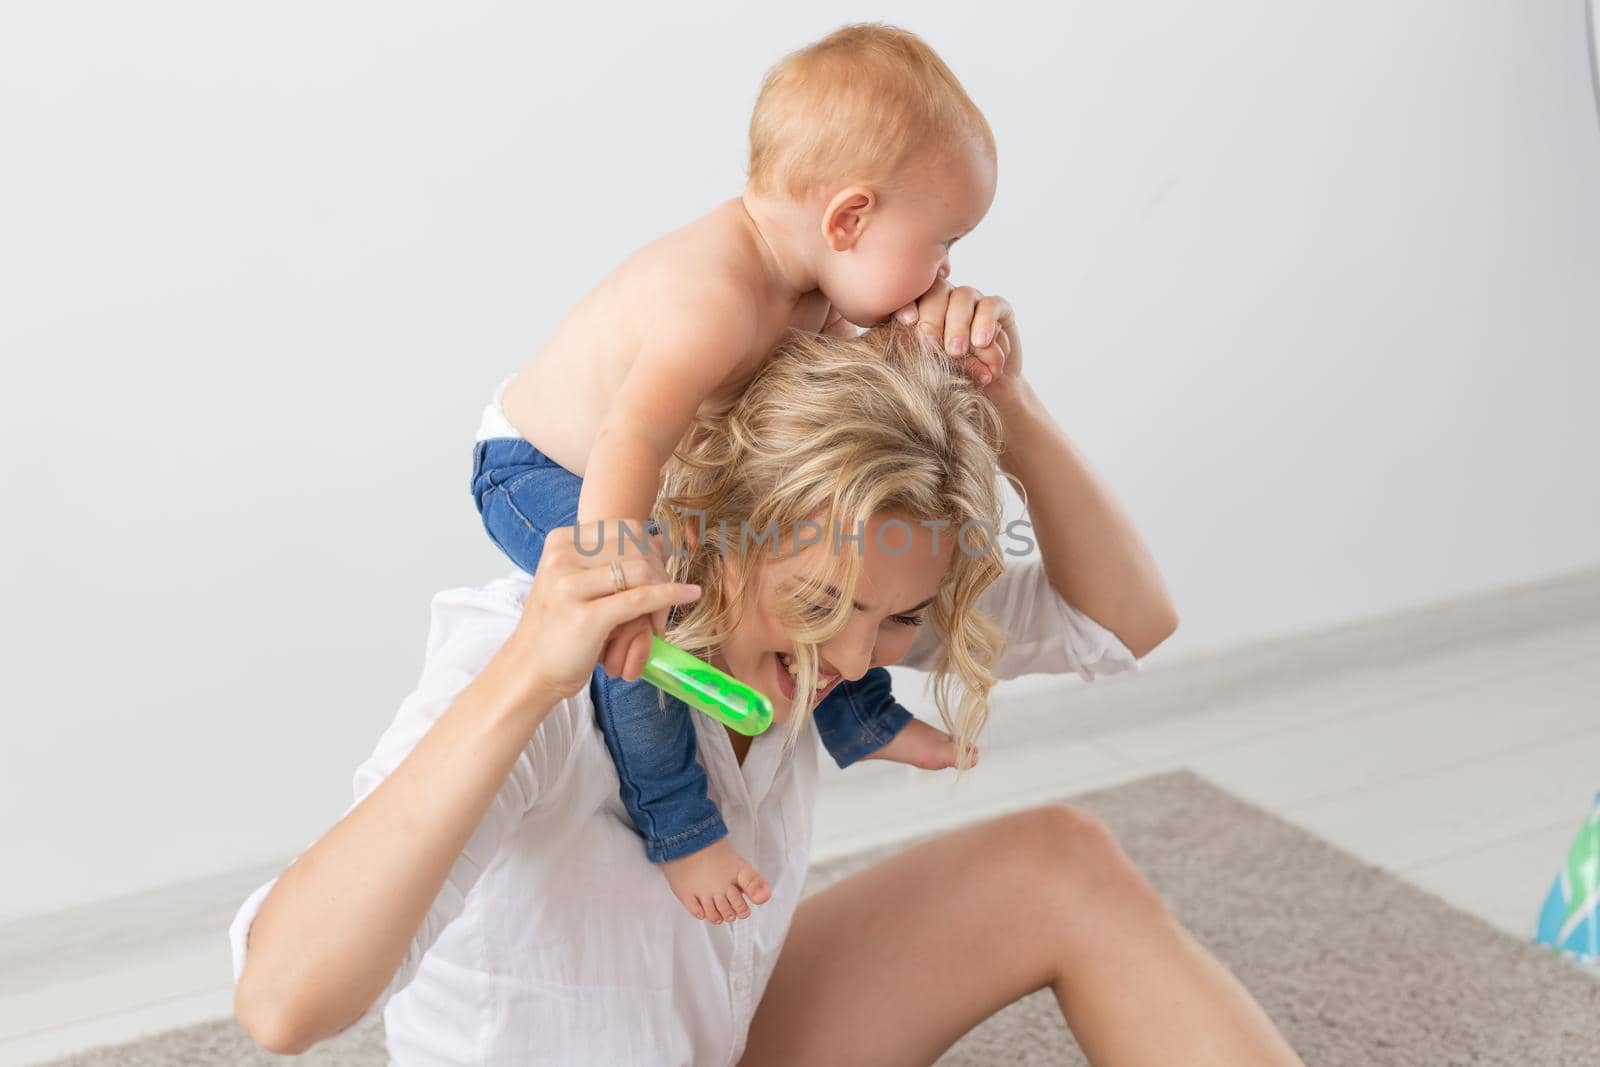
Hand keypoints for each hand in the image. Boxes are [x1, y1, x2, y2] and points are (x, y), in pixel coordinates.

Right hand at [513, 521, 701, 701]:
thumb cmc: (558, 627)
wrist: (530, 670)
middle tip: (664, 597)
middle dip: (661, 570)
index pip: (626, 528)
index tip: (657, 573)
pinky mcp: (587, 616)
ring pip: (642, 571)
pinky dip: (671, 596)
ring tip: (660, 615)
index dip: (651, 548)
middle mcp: (562, 558)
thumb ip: (617, 559)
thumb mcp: (581, 583)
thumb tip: (661, 537)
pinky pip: (641, 599)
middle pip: (637, 547)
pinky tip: (690, 595)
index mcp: (561, 542)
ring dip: (664, 589)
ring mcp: (570, 586)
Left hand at [894, 280, 1024, 407]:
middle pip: (937, 292)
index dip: (908, 303)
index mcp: (924, 308)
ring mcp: (974, 302)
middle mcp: (948, 300)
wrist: (990, 393)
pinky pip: (991, 306)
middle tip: (930, 346)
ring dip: (958, 324)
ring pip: (963, 296)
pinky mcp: (999, 309)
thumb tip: (901, 338)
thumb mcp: (929, 369)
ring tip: (956, 351)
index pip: (914, 295)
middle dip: (932, 319)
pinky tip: (980, 343)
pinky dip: (985, 323)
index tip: (906, 321)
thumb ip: (917, 350)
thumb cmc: (952, 381)